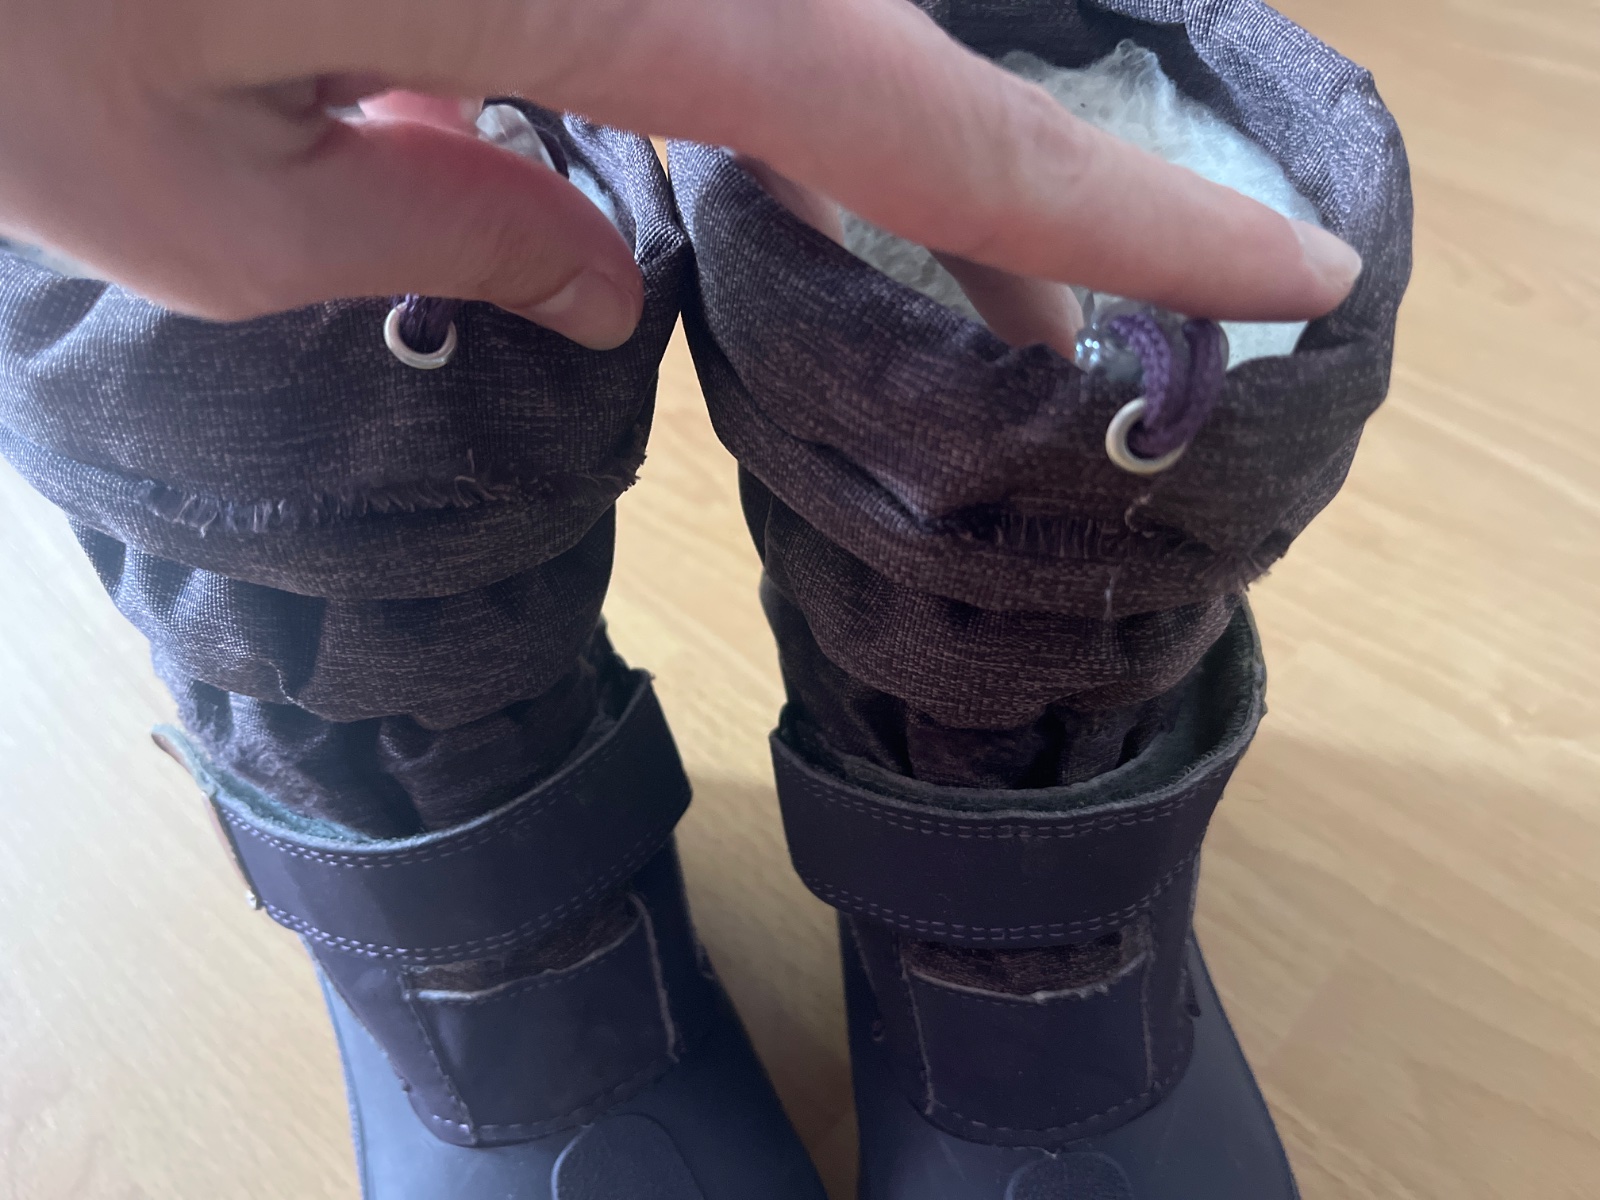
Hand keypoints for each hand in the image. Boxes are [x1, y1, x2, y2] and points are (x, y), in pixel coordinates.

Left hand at [0, 0, 1360, 348]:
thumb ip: (438, 238)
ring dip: (878, 145)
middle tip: (1071, 340)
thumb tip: (603, 276)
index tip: (1293, 273)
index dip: (1136, 223)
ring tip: (939, 277)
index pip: (939, 134)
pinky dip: (759, 75)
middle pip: (892, 66)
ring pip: (805, 18)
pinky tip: (747, 148)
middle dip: (1004, 214)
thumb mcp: (181, 191)